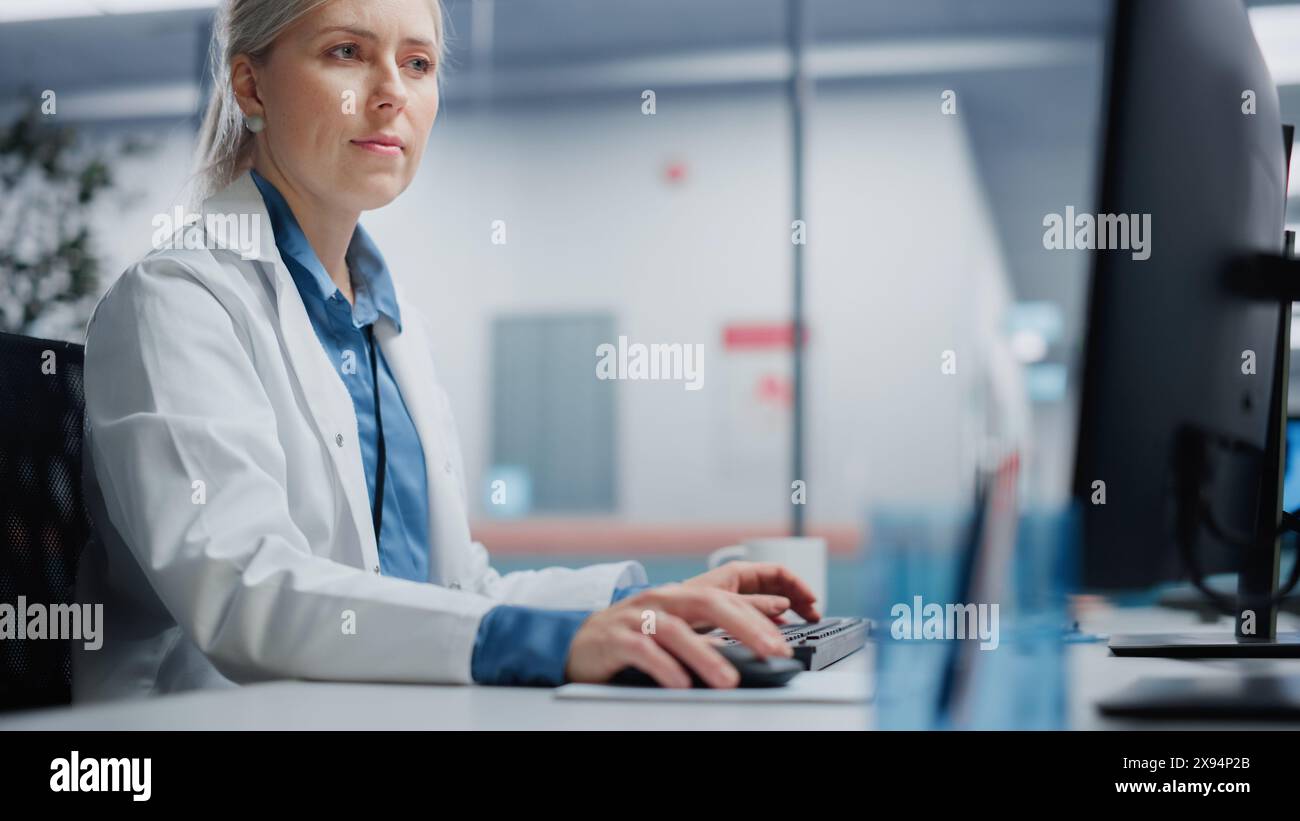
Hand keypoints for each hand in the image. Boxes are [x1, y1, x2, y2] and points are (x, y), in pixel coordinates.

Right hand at [564, 583, 793, 687]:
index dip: (758, 617)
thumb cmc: (634, 636)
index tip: (782, 643)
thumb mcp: (677, 630)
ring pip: (676, 630)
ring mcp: (636, 618)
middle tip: (771, 652)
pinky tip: (681, 683)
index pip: (726, 599)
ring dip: (705, 655)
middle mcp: (661, 600)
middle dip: (745, 627)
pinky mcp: (614, 640)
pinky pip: (643, 650)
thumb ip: (713, 633)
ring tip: (728, 680)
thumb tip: (760, 639)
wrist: (579, 643)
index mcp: (680, 596)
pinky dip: (664, 666)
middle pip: (708, 603)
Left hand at [682, 561, 820, 623]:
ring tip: (803, 624)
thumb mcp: (721, 604)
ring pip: (770, 599)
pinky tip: (779, 629)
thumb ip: (753, 605)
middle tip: (814, 616)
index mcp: (737, 573)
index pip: (778, 572)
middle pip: (778, 586)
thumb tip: (783, 605)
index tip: (812, 602)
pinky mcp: (726, 612)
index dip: (798, 586)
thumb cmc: (680, 605)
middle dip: (798, 599)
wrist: (652, 620)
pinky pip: (758, 612)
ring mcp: (733, 596)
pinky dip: (773, 619)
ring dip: (789, 610)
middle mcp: (736, 582)